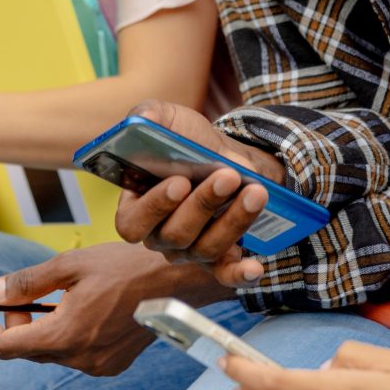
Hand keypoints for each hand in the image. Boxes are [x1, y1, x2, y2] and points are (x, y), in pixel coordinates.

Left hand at [0, 242, 229, 376]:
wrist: (176, 282)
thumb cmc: (126, 267)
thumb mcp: (71, 265)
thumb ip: (28, 282)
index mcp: (64, 335)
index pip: (5, 346)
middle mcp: (79, 359)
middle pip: (27, 351)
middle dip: (14, 323)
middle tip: (16, 296)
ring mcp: (97, 365)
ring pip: (52, 352)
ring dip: (41, 328)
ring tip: (52, 296)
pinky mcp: (112, 364)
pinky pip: (75, 355)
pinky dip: (66, 335)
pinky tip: (79, 308)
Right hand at [112, 100, 282, 287]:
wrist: (223, 154)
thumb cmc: (187, 140)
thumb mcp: (167, 119)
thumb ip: (150, 114)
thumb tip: (142, 120)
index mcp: (136, 205)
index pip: (132, 222)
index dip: (154, 206)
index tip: (180, 183)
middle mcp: (160, 234)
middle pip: (175, 234)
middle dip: (204, 204)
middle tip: (229, 176)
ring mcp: (189, 249)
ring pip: (205, 248)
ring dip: (233, 221)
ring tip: (256, 192)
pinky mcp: (217, 258)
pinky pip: (225, 274)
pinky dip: (240, 273)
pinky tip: (255, 266)